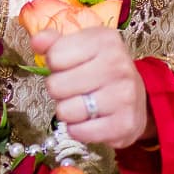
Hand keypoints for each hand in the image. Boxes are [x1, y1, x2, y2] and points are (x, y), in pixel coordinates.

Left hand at [32, 27, 148, 148]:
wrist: (137, 98)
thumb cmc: (101, 70)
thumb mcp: (82, 47)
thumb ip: (55, 42)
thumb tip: (37, 41)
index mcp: (105, 41)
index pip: (55, 56)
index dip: (54, 65)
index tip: (67, 67)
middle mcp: (118, 66)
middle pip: (56, 86)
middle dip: (58, 90)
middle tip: (74, 88)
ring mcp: (124, 96)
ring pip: (65, 111)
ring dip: (67, 111)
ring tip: (82, 104)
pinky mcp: (124, 124)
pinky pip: (79, 132)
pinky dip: (77, 130)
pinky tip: (89, 120)